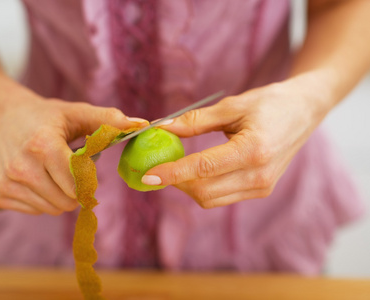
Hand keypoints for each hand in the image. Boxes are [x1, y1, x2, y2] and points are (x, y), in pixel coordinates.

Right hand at [0, 95, 145, 214]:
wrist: (3, 117)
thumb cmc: (46, 116)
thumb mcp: (77, 113)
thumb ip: (108, 120)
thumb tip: (140, 124)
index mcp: (43, 146)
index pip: (77, 184)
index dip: (88, 179)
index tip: (87, 167)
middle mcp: (21, 167)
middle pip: (67, 202)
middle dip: (76, 190)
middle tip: (69, 169)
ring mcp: (7, 183)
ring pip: (51, 209)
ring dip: (59, 195)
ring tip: (50, 171)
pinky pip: (35, 211)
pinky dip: (42, 199)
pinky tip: (36, 177)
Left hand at [143, 79, 328, 207]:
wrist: (304, 111)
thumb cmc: (270, 102)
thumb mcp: (233, 106)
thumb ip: (196, 120)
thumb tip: (162, 128)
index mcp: (253, 151)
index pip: (202, 169)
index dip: (172, 173)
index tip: (147, 176)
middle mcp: (259, 176)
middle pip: (203, 191)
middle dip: (176, 182)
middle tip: (157, 166)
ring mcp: (262, 187)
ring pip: (211, 199)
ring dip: (188, 187)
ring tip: (174, 167)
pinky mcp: (261, 190)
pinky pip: (222, 197)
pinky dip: (203, 187)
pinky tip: (195, 171)